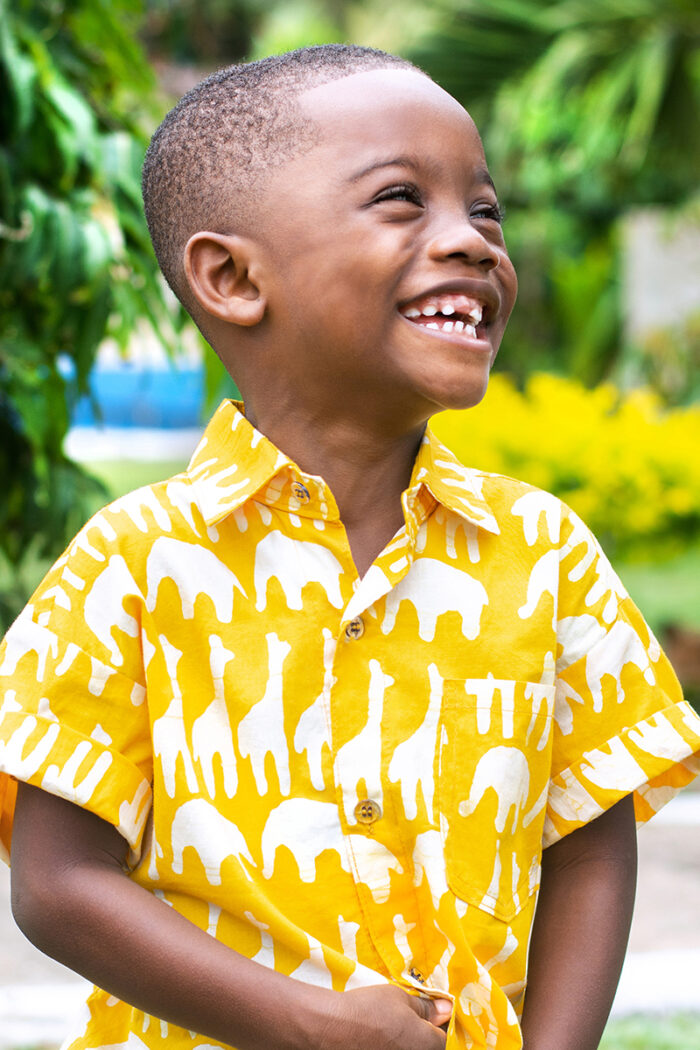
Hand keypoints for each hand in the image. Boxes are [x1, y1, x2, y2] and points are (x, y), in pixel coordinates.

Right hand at [317, 983, 451, 1049]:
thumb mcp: (400, 999)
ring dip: (409, 1042)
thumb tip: (447, 1009)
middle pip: (431, 1047)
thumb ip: (426, 1008)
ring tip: (396, 1030)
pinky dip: (394, 1046)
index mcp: (428, 1045)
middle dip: (428, 1036)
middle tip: (415, 1021)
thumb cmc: (369, 1009)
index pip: (449, 1039)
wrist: (330, 1028)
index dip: (445, 1025)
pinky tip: (381, 1039)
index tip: (438, 1016)